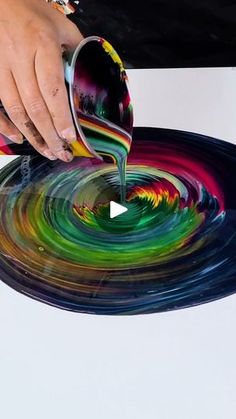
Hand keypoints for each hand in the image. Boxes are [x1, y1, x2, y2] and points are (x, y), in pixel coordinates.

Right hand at [0, 0, 82, 160]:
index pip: (52, 88)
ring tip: (48, 151)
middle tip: (61, 152)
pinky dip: (5, 125)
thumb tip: (89, 79)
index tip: (69, 136)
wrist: (2, 0)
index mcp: (41, 43)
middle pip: (34, 105)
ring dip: (32, 135)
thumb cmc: (32, 10)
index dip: (60, 117)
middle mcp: (19, 56)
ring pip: (15, 109)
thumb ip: (77, 52)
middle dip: (49, 134)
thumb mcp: (62, 25)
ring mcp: (1, 65)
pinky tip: (19, 138)